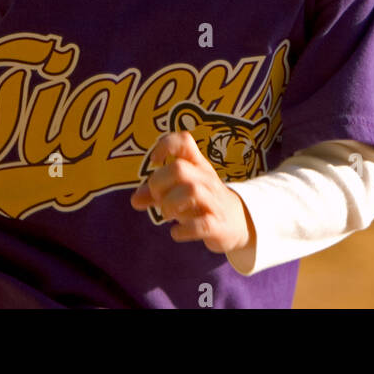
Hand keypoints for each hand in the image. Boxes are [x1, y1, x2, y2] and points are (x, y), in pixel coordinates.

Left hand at [131, 131, 254, 255]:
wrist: (239, 221)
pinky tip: (176, 232)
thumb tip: (135, 199)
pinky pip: (200, 225)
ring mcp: (214, 202)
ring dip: (169, 205)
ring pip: (191, 191)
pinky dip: (182, 230)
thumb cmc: (203, 201)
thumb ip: (156, 192)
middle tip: (158, 198)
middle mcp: (206, 179)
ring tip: (167, 214)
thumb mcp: (181, 190)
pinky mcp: (217, 225)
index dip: (165, 146)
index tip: (155, 162)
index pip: (184, 141)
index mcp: (197, 166)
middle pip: (179, 169)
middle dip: (159, 184)